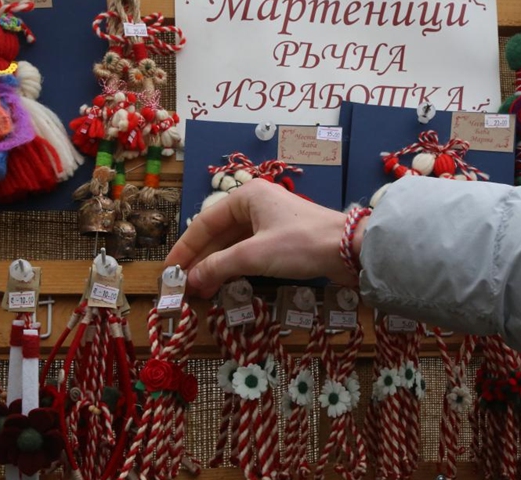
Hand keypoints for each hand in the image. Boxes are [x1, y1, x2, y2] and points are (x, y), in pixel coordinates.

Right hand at [165, 179, 358, 297]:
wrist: (350, 250)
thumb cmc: (301, 243)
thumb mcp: (254, 255)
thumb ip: (219, 266)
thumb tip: (190, 281)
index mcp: (247, 197)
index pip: (204, 222)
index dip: (185, 248)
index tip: (170, 271)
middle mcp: (256, 204)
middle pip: (218, 234)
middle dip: (201, 261)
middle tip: (183, 286)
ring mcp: (271, 222)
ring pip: (234, 245)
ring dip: (217, 267)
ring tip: (200, 290)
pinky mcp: (283, 240)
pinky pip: (250, 252)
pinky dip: (235, 268)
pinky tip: (225, 284)